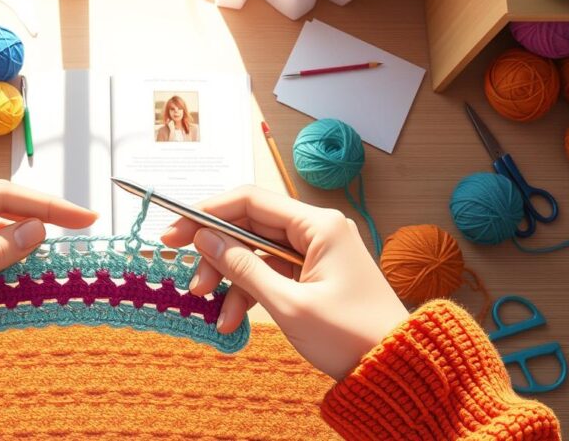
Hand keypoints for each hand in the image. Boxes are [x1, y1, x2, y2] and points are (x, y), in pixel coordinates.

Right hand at [161, 186, 406, 379]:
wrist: (394, 368)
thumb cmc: (350, 336)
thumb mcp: (288, 303)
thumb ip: (243, 267)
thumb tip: (204, 238)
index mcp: (318, 224)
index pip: (250, 200)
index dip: (207, 212)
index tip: (174, 232)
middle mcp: (317, 229)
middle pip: (249, 227)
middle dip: (215, 254)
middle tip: (187, 276)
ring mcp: (315, 252)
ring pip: (255, 253)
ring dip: (229, 279)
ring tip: (212, 308)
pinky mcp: (312, 273)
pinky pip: (269, 272)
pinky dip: (248, 292)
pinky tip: (231, 318)